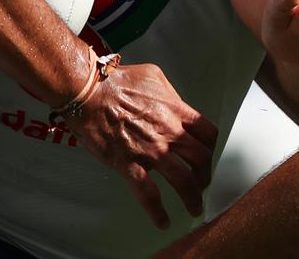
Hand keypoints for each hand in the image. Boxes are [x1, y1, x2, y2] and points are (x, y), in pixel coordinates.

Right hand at [67, 62, 218, 228]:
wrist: (88, 91)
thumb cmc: (116, 81)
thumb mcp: (152, 76)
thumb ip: (169, 93)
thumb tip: (175, 104)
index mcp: (175, 110)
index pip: (207, 133)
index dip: (211, 147)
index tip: (207, 154)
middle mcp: (168, 132)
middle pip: (201, 159)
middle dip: (206, 175)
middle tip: (202, 183)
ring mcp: (150, 150)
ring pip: (183, 180)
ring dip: (192, 198)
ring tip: (194, 208)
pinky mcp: (129, 164)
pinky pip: (148, 194)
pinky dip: (158, 212)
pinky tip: (163, 221)